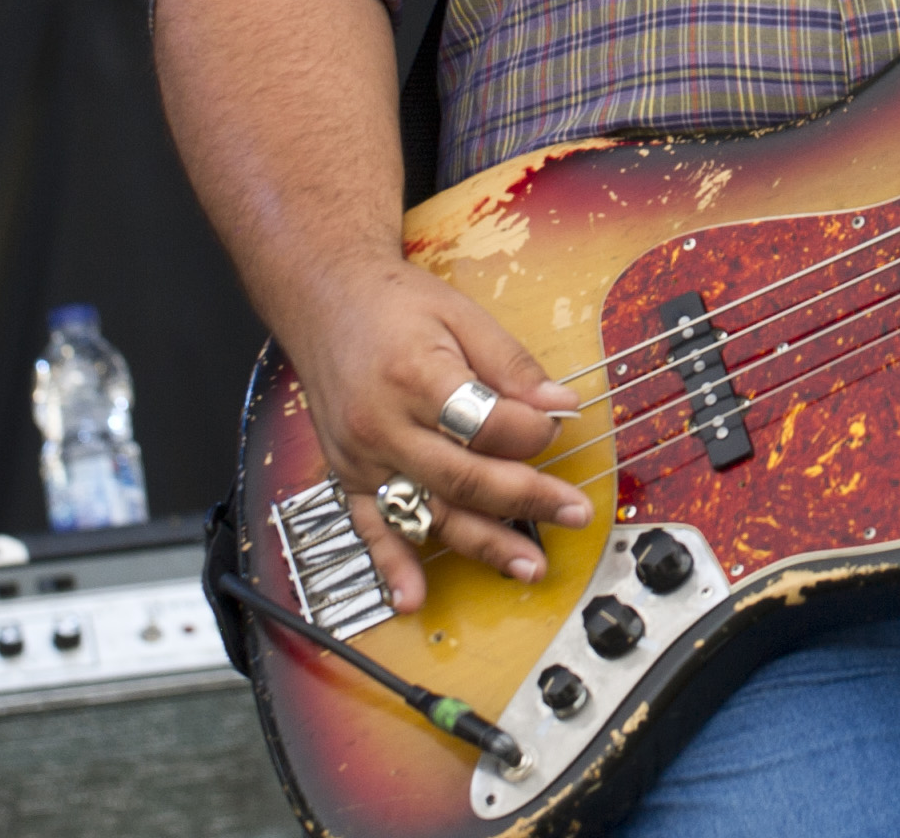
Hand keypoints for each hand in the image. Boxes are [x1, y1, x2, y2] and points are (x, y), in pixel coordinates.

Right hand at [278, 254, 590, 611]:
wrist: (324, 300)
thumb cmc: (395, 305)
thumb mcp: (463, 314)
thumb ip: (512, 365)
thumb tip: (562, 406)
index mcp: (416, 376)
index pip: (486, 424)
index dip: (532, 432)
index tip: (558, 425)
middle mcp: (383, 424)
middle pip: (464, 477)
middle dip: (527, 500)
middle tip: (574, 512)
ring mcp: (363, 456)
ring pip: (428, 512)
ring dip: (482, 545)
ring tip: (529, 565)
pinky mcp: (348, 475)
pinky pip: (371, 528)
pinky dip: (392, 566)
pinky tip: (413, 599)